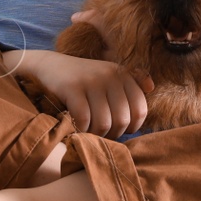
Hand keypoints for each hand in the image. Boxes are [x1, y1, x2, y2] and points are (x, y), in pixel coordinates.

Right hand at [12, 48, 153, 138]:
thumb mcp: (108, 75)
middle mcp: (109, 75)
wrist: (49, 66)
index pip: (140, 109)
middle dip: (113, 134)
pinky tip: (76, 126)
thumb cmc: (82, 79)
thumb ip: (132, 81)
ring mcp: (91, 81)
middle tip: (102, 134)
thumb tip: (151, 87)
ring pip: (104, 123)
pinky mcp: (72, 87)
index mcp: (122, 74)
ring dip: (96, 134)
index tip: (121, 129)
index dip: (133, 126)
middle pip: (122, 119)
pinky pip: (84, 119)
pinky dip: (81, 129)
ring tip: (89, 131)